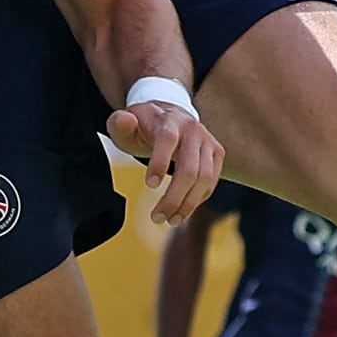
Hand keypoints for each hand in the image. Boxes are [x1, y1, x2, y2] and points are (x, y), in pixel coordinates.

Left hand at [107, 99, 220, 225]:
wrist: (170, 116)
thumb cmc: (143, 126)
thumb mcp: (125, 124)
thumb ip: (119, 124)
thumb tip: (124, 121)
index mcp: (169, 120)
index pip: (168, 139)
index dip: (160, 162)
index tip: (149, 186)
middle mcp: (193, 130)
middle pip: (190, 168)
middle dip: (174, 198)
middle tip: (156, 218)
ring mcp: (208, 141)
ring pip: (204, 178)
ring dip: (188, 204)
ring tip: (170, 220)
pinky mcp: (217, 153)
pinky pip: (211, 181)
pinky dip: (198, 199)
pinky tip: (182, 210)